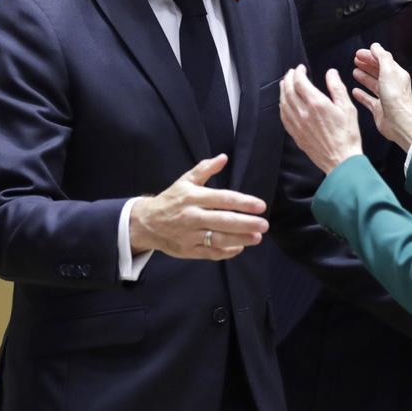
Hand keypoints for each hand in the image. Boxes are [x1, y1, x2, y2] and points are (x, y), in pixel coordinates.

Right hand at [130, 155, 267, 260]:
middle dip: (245, 223)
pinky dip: (226, 252)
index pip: (221, 199)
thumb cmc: (170, 200)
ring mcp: (190, 235)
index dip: (242, 202)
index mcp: (192, 197)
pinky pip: (210, 253)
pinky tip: (239, 248)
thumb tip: (223, 157)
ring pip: (218, 239)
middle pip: (222, 221)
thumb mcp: (185, 181)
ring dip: (240, 239)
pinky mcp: (189, 250)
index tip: (260, 206)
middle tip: (264, 224)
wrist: (146, 223)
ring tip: (257, 238)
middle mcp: (192, 216)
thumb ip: (205, 169)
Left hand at [279, 65, 362, 173]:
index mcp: (316, 104)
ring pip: (283, 102)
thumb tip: (331, 73)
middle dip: (288, 78)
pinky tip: (284, 103)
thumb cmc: (347, 135)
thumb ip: (337, 88)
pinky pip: (283, 116)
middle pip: (288, 90)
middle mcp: (303, 113)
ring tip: (286, 84)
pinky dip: (282, 105)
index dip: (298, 72)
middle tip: (291, 73)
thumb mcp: (347, 108)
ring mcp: (297, 124)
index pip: (300, 82)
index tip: (300, 68)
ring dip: (283, 90)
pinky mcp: (296, 134)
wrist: (341, 159)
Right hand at [352, 43, 411, 150]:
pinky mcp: (379, 109)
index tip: (358, 53)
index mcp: (396, 74)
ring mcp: (385, 97)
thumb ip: (382, 57)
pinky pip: (368, 99)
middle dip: (367, 64)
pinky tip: (355, 91)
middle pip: (377, 71)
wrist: (399, 122)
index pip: (383, 61)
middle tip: (355, 59)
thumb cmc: (395, 97)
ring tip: (354, 72)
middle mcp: (392, 85)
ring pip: (372, 84)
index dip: (370, 55)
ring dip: (364, 77)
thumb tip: (375, 46)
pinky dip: (361, 94)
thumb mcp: (388, 71)